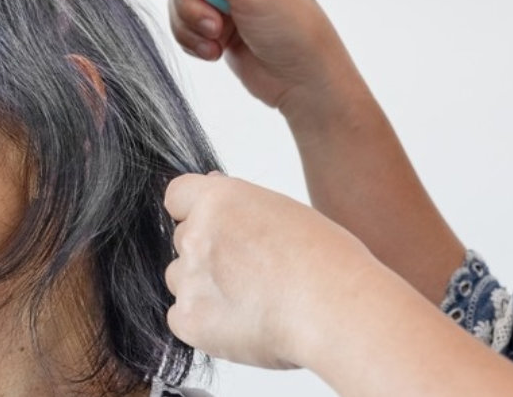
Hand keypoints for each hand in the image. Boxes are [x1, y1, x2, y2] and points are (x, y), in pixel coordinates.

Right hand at [143, 0, 358, 116]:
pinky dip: (194, 42)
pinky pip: (184, 28)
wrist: (305, 84)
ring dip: (192, 26)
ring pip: (179, 4)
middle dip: (190, 4)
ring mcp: (224, 0)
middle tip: (214, 23)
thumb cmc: (295, 33)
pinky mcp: (217, 28)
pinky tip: (216, 52)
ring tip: (218, 40)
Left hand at [162, 173, 381, 368]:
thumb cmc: (327, 262)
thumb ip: (241, 205)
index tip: (214, 227)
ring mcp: (189, 279)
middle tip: (250, 273)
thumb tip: (213, 188)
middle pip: (184, 241)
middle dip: (208, 254)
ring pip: (180, 280)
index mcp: (220, 200)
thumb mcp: (287, 212)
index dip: (194, 212)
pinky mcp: (189, 320)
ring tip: (253, 301)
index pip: (178, 196)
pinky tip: (243, 324)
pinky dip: (204, 324)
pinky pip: (181, 318)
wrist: (335, 311)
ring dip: (204, 289)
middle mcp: (196, 235)